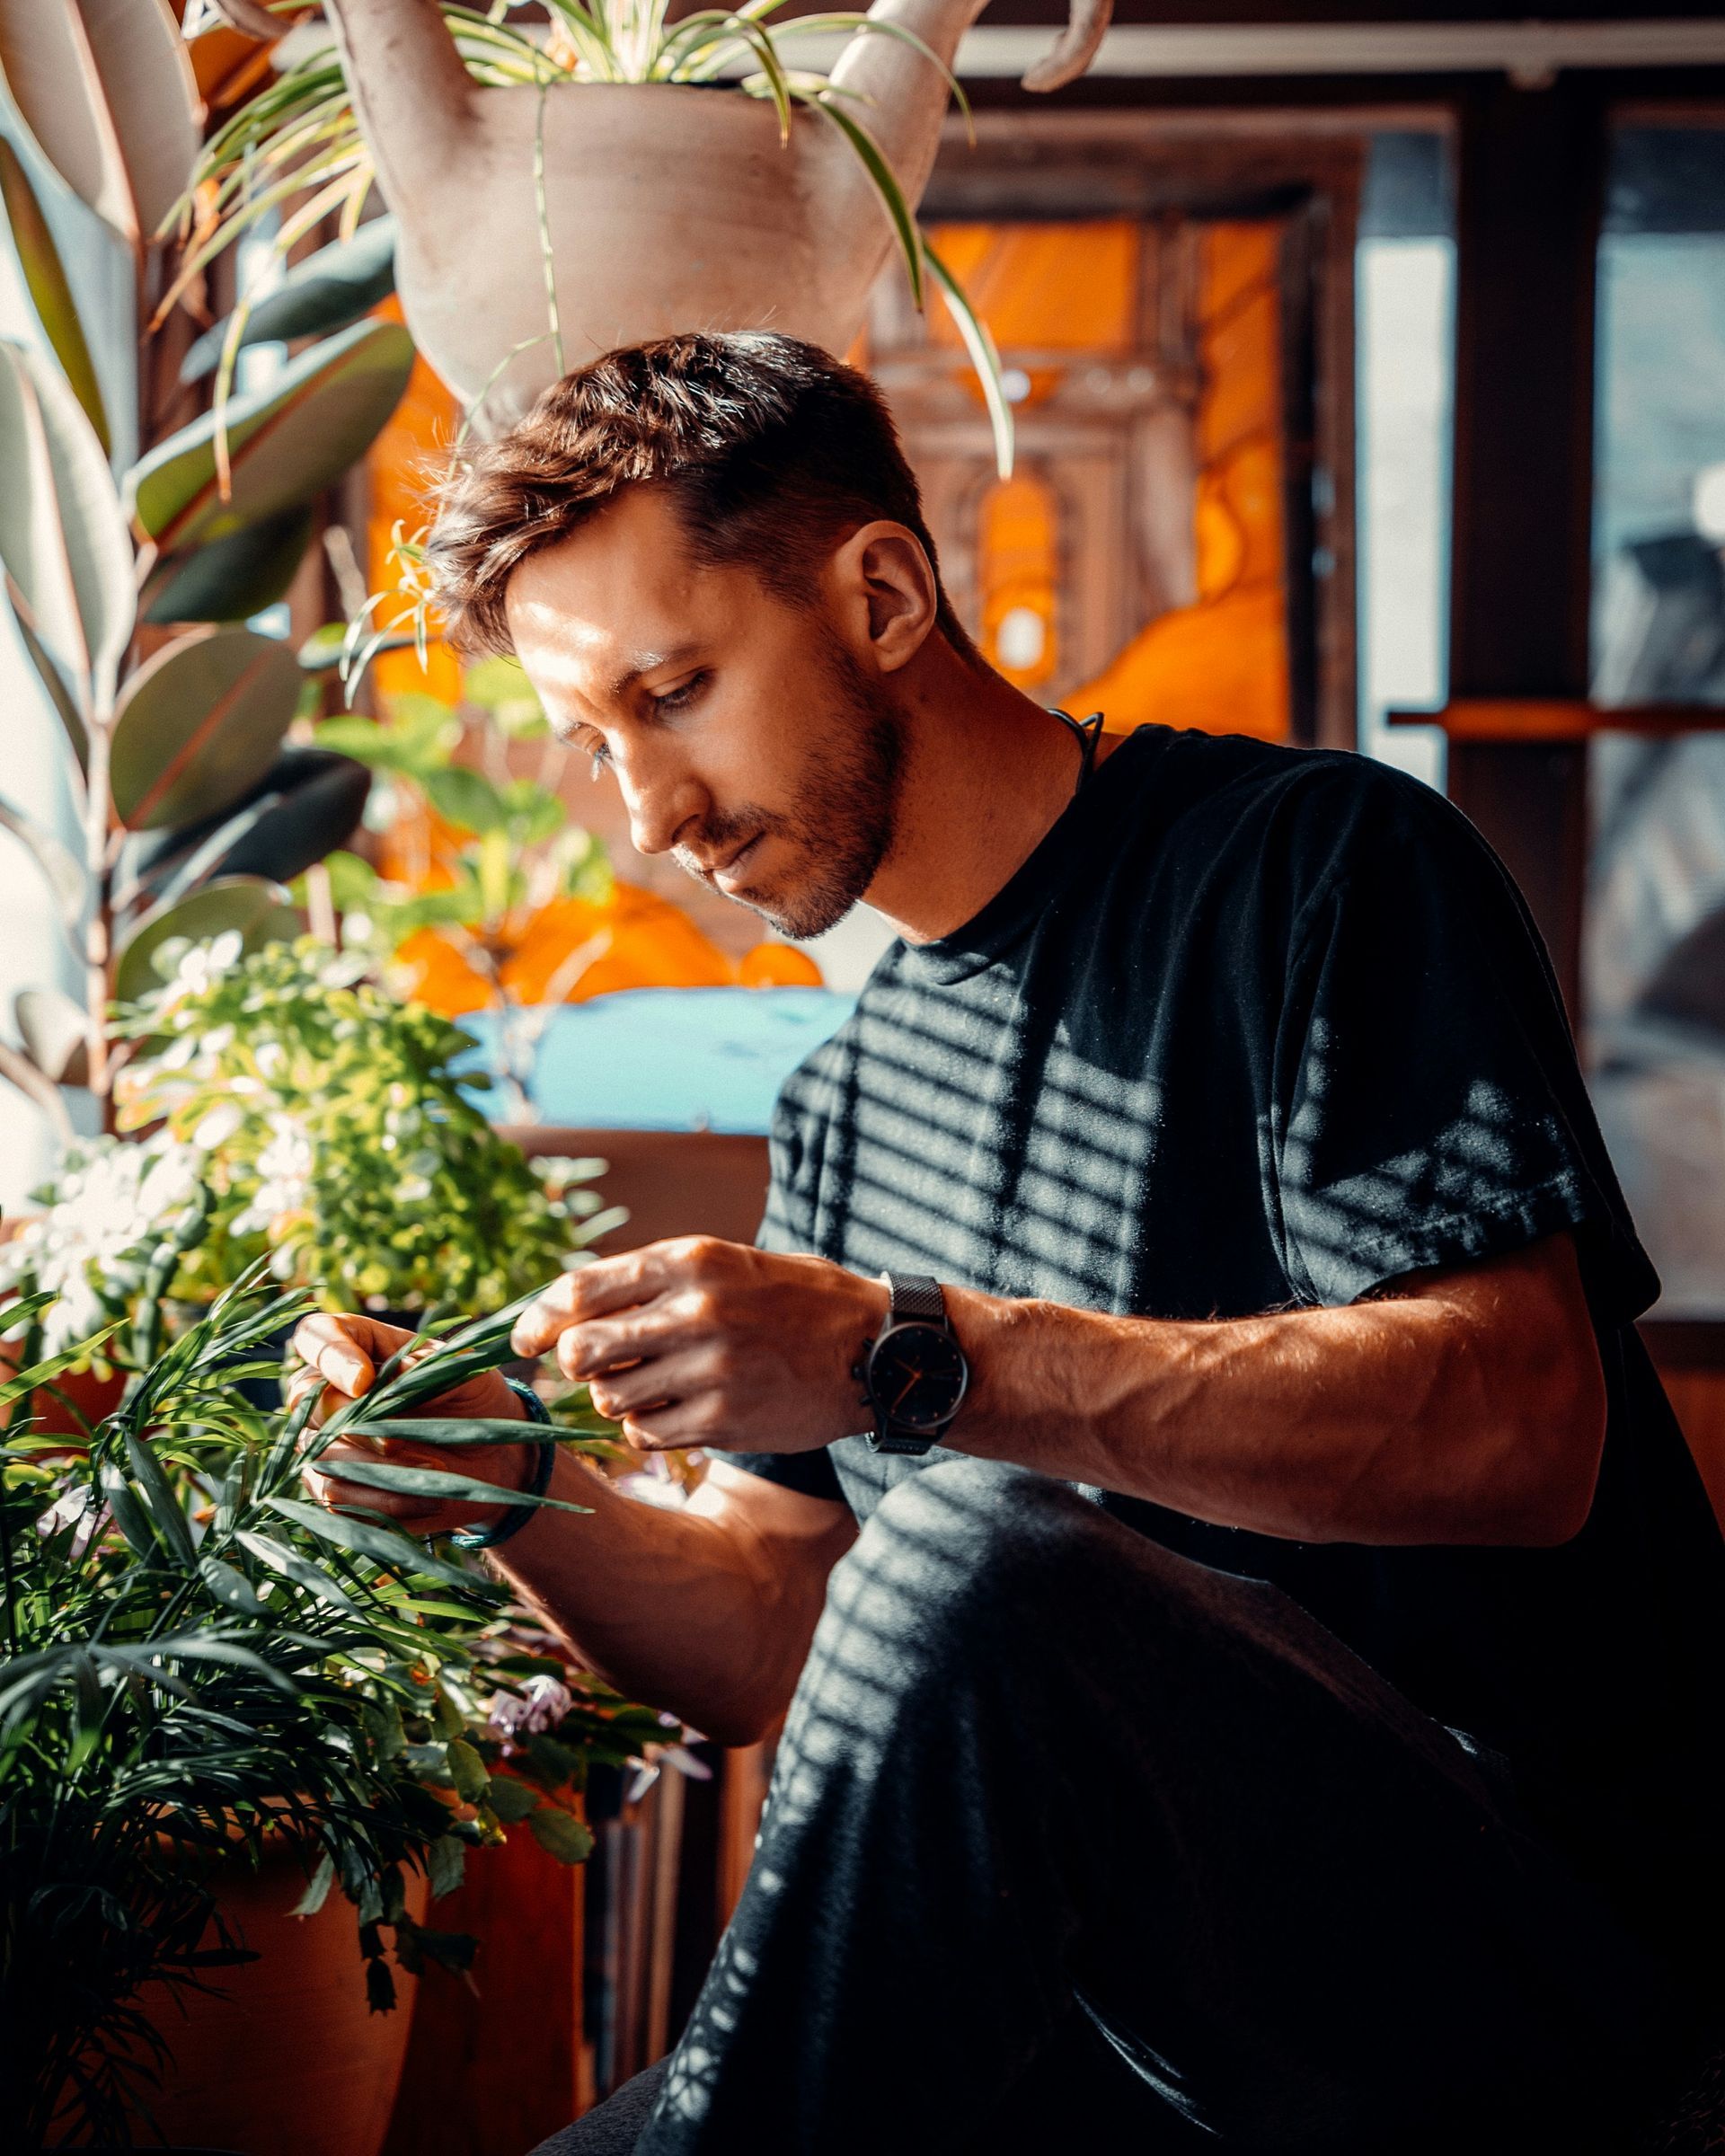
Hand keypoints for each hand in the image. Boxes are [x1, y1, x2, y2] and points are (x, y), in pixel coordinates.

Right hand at [288, 1312, 529, 1537]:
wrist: (490, 1453)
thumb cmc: (471, 1398)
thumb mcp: (465, 1374)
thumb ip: (432, 1367)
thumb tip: (398, 1371)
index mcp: (357, 1346)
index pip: (315, 1335)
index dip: (330, 1356)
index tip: (364, 1382)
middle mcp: (329, 1392)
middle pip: (308, 1402)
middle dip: (357, 1426)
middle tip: (398, 1441)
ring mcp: (325, 1443)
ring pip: (321, 1456)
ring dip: (378, 1469)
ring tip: (434, 1469)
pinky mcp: (335, 1488)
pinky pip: (337, 1498)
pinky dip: (384, 1501)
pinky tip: (427, 1498)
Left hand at [510, 1237, 887, 1453]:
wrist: (875, 1349)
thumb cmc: (792, 1300)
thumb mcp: (726, 1264)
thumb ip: (652, 1281)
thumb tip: (564, 1314)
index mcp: (690, 1260)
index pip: (580, 1290)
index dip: (537, 1319)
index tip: (522, 1339)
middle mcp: (695, 1311)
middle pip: (581, 1351)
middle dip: (577, 1363)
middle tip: (597, 1366)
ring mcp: (709, 1370)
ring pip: (610, 1397)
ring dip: (617, 1397)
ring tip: (655, 1384)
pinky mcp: (723, 1420)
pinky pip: (646, 1434)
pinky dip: (648, 1428)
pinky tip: (678, 1410)